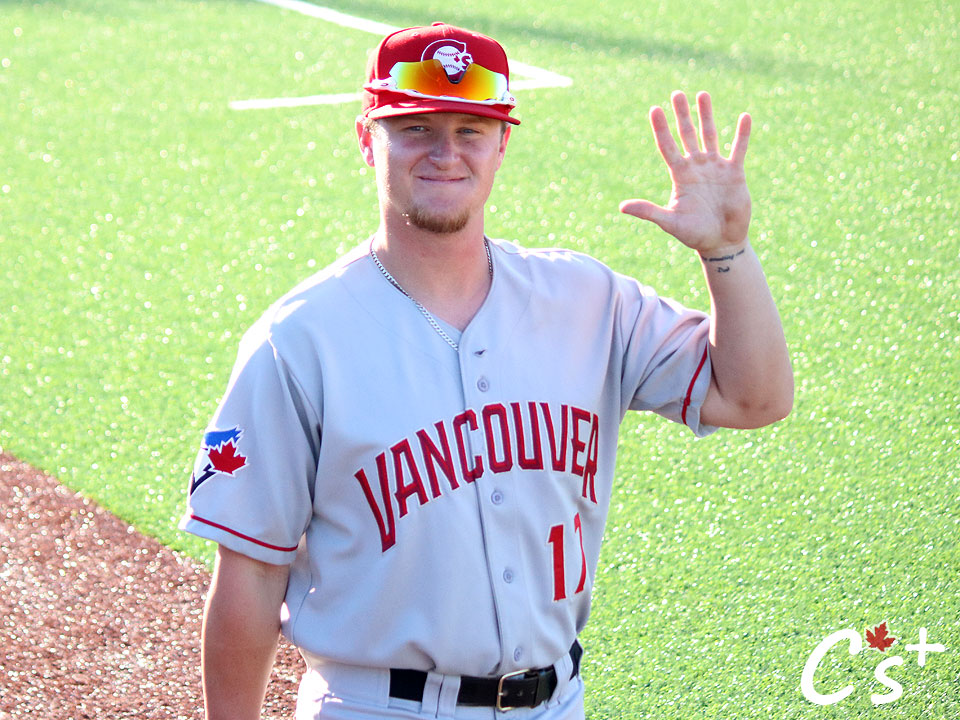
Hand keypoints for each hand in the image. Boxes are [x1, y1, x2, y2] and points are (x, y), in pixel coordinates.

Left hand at [620, 91, 751, 254]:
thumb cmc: (694, 234)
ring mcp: (715, 168)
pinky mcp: (735, 173)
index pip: (667, 147)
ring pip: (710, 136)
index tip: (655, 109)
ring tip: (702, 94)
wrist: (721, 242)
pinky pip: (739, 149)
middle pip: (687, 135)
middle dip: (682, 115)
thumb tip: (622, 207)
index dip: (661, 129)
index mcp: (680, 175)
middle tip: (676, 93)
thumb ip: (649, 212)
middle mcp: (696, 167)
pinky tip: (745, 117)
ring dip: (707, 116)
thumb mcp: (670, 222)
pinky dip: (742, 134)